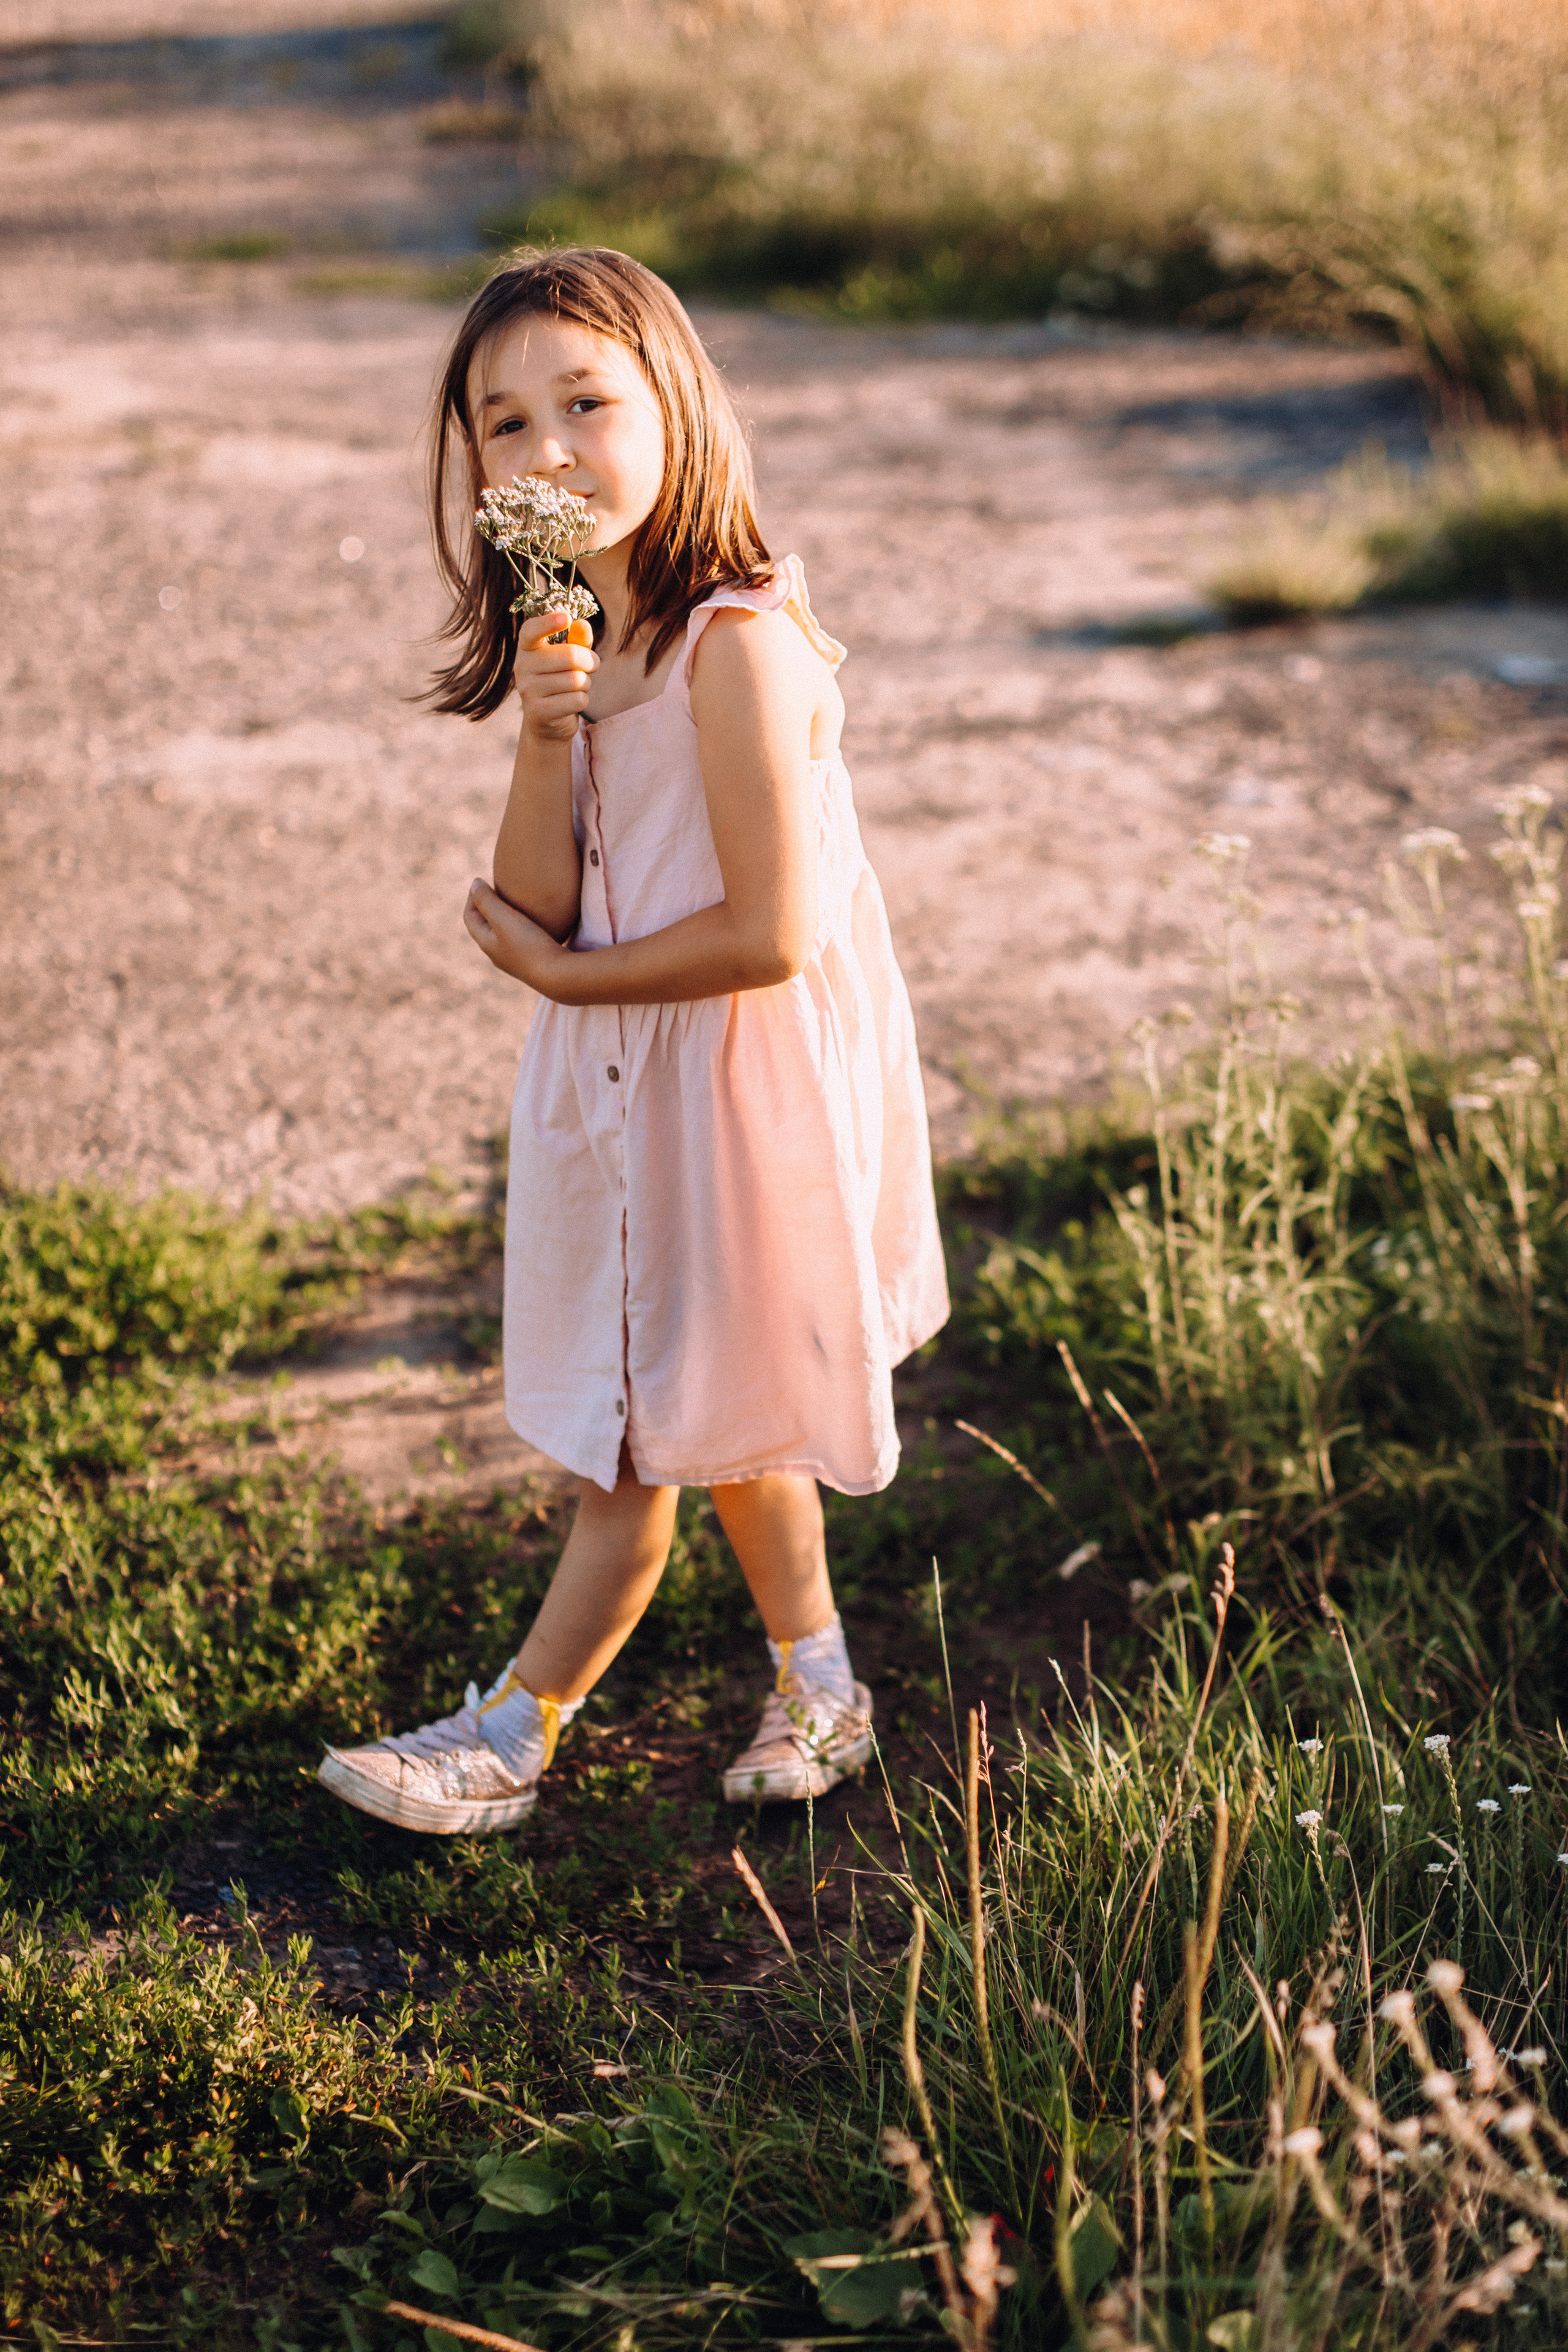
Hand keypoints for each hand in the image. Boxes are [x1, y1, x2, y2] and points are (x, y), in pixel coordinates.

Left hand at [464, 877, 570, 992]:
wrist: (557, 975)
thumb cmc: (528, 945)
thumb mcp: (504, 918)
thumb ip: (487, 900)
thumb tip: (474, 883)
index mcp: (486, 943)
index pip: (469, 917)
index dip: (472, 897)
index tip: (482, 881)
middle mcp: (497, 954)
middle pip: (483, 927)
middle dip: (485, 906)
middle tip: (495, 889)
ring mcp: (514, 960)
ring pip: (501, 934)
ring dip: (502, 917)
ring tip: (512, 903)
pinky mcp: (531, 962)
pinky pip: (517, 940)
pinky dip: (517, 927)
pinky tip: (532, 922)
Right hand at [514, 608, 596, 742]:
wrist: (547, 722)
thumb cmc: (560, 681)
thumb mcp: (568, 658)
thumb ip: (577, 641)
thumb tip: (582, 625)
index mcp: (527, 648)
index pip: (531, 630)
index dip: (548, 622)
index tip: (566, 618)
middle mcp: (522, 666)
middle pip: (570, 656)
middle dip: (590, 661)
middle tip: (593, 665)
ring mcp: (527, 690)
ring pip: (576, 680)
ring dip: (586, 683)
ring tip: (578, 686)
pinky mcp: (538, 711)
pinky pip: (577, 700)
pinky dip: (582, 701)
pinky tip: (572, 703)